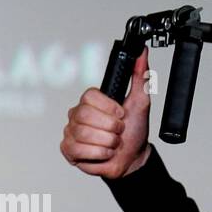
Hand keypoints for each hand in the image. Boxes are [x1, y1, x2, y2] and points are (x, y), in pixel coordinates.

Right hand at [61, 48, 152, 178]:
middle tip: (118, 131)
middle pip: (86, 115)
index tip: (121, 114)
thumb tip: (142, 53)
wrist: (132, 158)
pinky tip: (103, 152)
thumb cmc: (134, 130)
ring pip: (84, 134)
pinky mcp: (68, 149)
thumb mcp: (140, 102)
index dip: (109, 107)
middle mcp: (77, 114)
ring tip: (112, 143)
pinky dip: (98, 154)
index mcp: (91, 102)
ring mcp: (70, 131)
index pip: (89, 96)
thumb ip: (140, 76)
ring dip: (107, 142)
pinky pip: (79, 149)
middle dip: (111, 128)